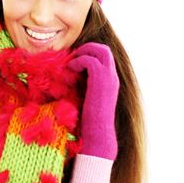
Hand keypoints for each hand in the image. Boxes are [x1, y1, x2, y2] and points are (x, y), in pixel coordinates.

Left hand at [68, 43, 118, 159]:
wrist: (98, 134)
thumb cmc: (91, 122)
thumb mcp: (89, 99)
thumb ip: (86, 87)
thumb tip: (74, 80)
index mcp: (111, 81)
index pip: (105, 57)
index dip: (90, 53)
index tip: (76, 60)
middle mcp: (112, 77)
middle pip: (105, 49)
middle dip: (88, 48)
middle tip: (73, 57)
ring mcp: (108, 78)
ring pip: (100, 50)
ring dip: (83, 52)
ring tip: (71, 62)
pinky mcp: (100, 80)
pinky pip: (90, 60)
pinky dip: (78, 61)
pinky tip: (70, 70)